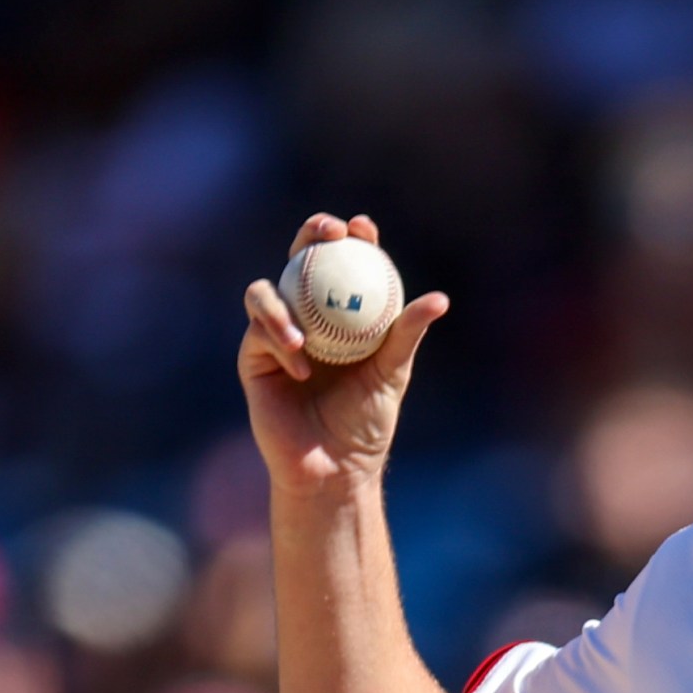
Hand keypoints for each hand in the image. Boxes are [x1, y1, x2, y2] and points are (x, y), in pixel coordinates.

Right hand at [238, 213, 448, 498]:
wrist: (334, 464)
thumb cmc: (367, 421)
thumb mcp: (392, 373)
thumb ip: (407, 334)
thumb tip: (438, 299)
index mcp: (341, 314)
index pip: (344, 264)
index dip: (353, 237)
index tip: (364, 228)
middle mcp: (305, 315)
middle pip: (299, 260)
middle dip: (309, 235)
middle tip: (328, 234)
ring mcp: (275, 333)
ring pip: (266, 291)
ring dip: (283, 300)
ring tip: (305, 332)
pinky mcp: (254, 357)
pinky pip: (259, 334)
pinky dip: (279, 342)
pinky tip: (301, 365)